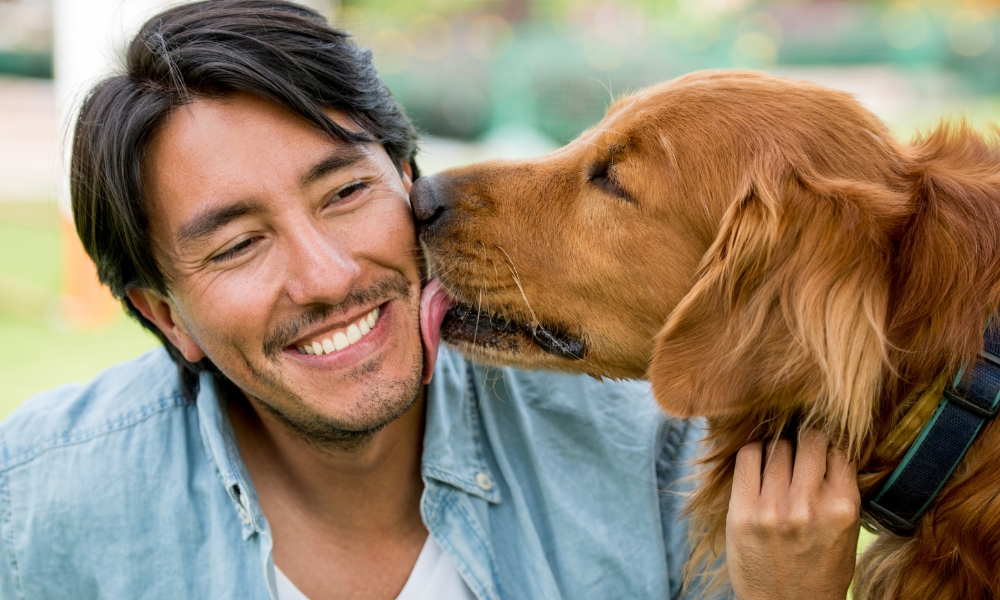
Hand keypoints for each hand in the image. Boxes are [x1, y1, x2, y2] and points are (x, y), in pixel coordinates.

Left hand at [726, 428, 860, 599]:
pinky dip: (753, 452)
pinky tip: (758, 464)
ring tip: (778, 463)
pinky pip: (747, 456)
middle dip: (804, 442)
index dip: (828, 445)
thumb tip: (830, 441)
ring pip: (777, 445)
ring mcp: (773, 508)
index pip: (837, 447)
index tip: (820, 448)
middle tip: (798, 454)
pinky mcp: (742, 511)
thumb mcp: (846, 531)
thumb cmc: (820, 568)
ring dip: (778, 448)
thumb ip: (840, 488)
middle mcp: (808, 505)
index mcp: (842, 507)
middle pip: (807, 440)